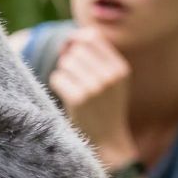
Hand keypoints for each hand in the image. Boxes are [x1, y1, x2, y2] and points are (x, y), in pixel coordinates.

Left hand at [45, 28, 137, 166]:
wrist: (107, 140)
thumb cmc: (104, 106)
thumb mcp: (112, 80)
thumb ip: (97, 56)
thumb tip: (70, 37)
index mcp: (120, 68)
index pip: (92, 37)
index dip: (76, 40)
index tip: (69, 50)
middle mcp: (110, 75)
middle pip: (76, 49)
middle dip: (68, 59)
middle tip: (72, 76)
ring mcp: (95, 87)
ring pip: (65, 63)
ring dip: (63, 73)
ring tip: (73, 88)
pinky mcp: (78, 98)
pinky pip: (57, 78)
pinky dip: (57, 85)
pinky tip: (67, 96)